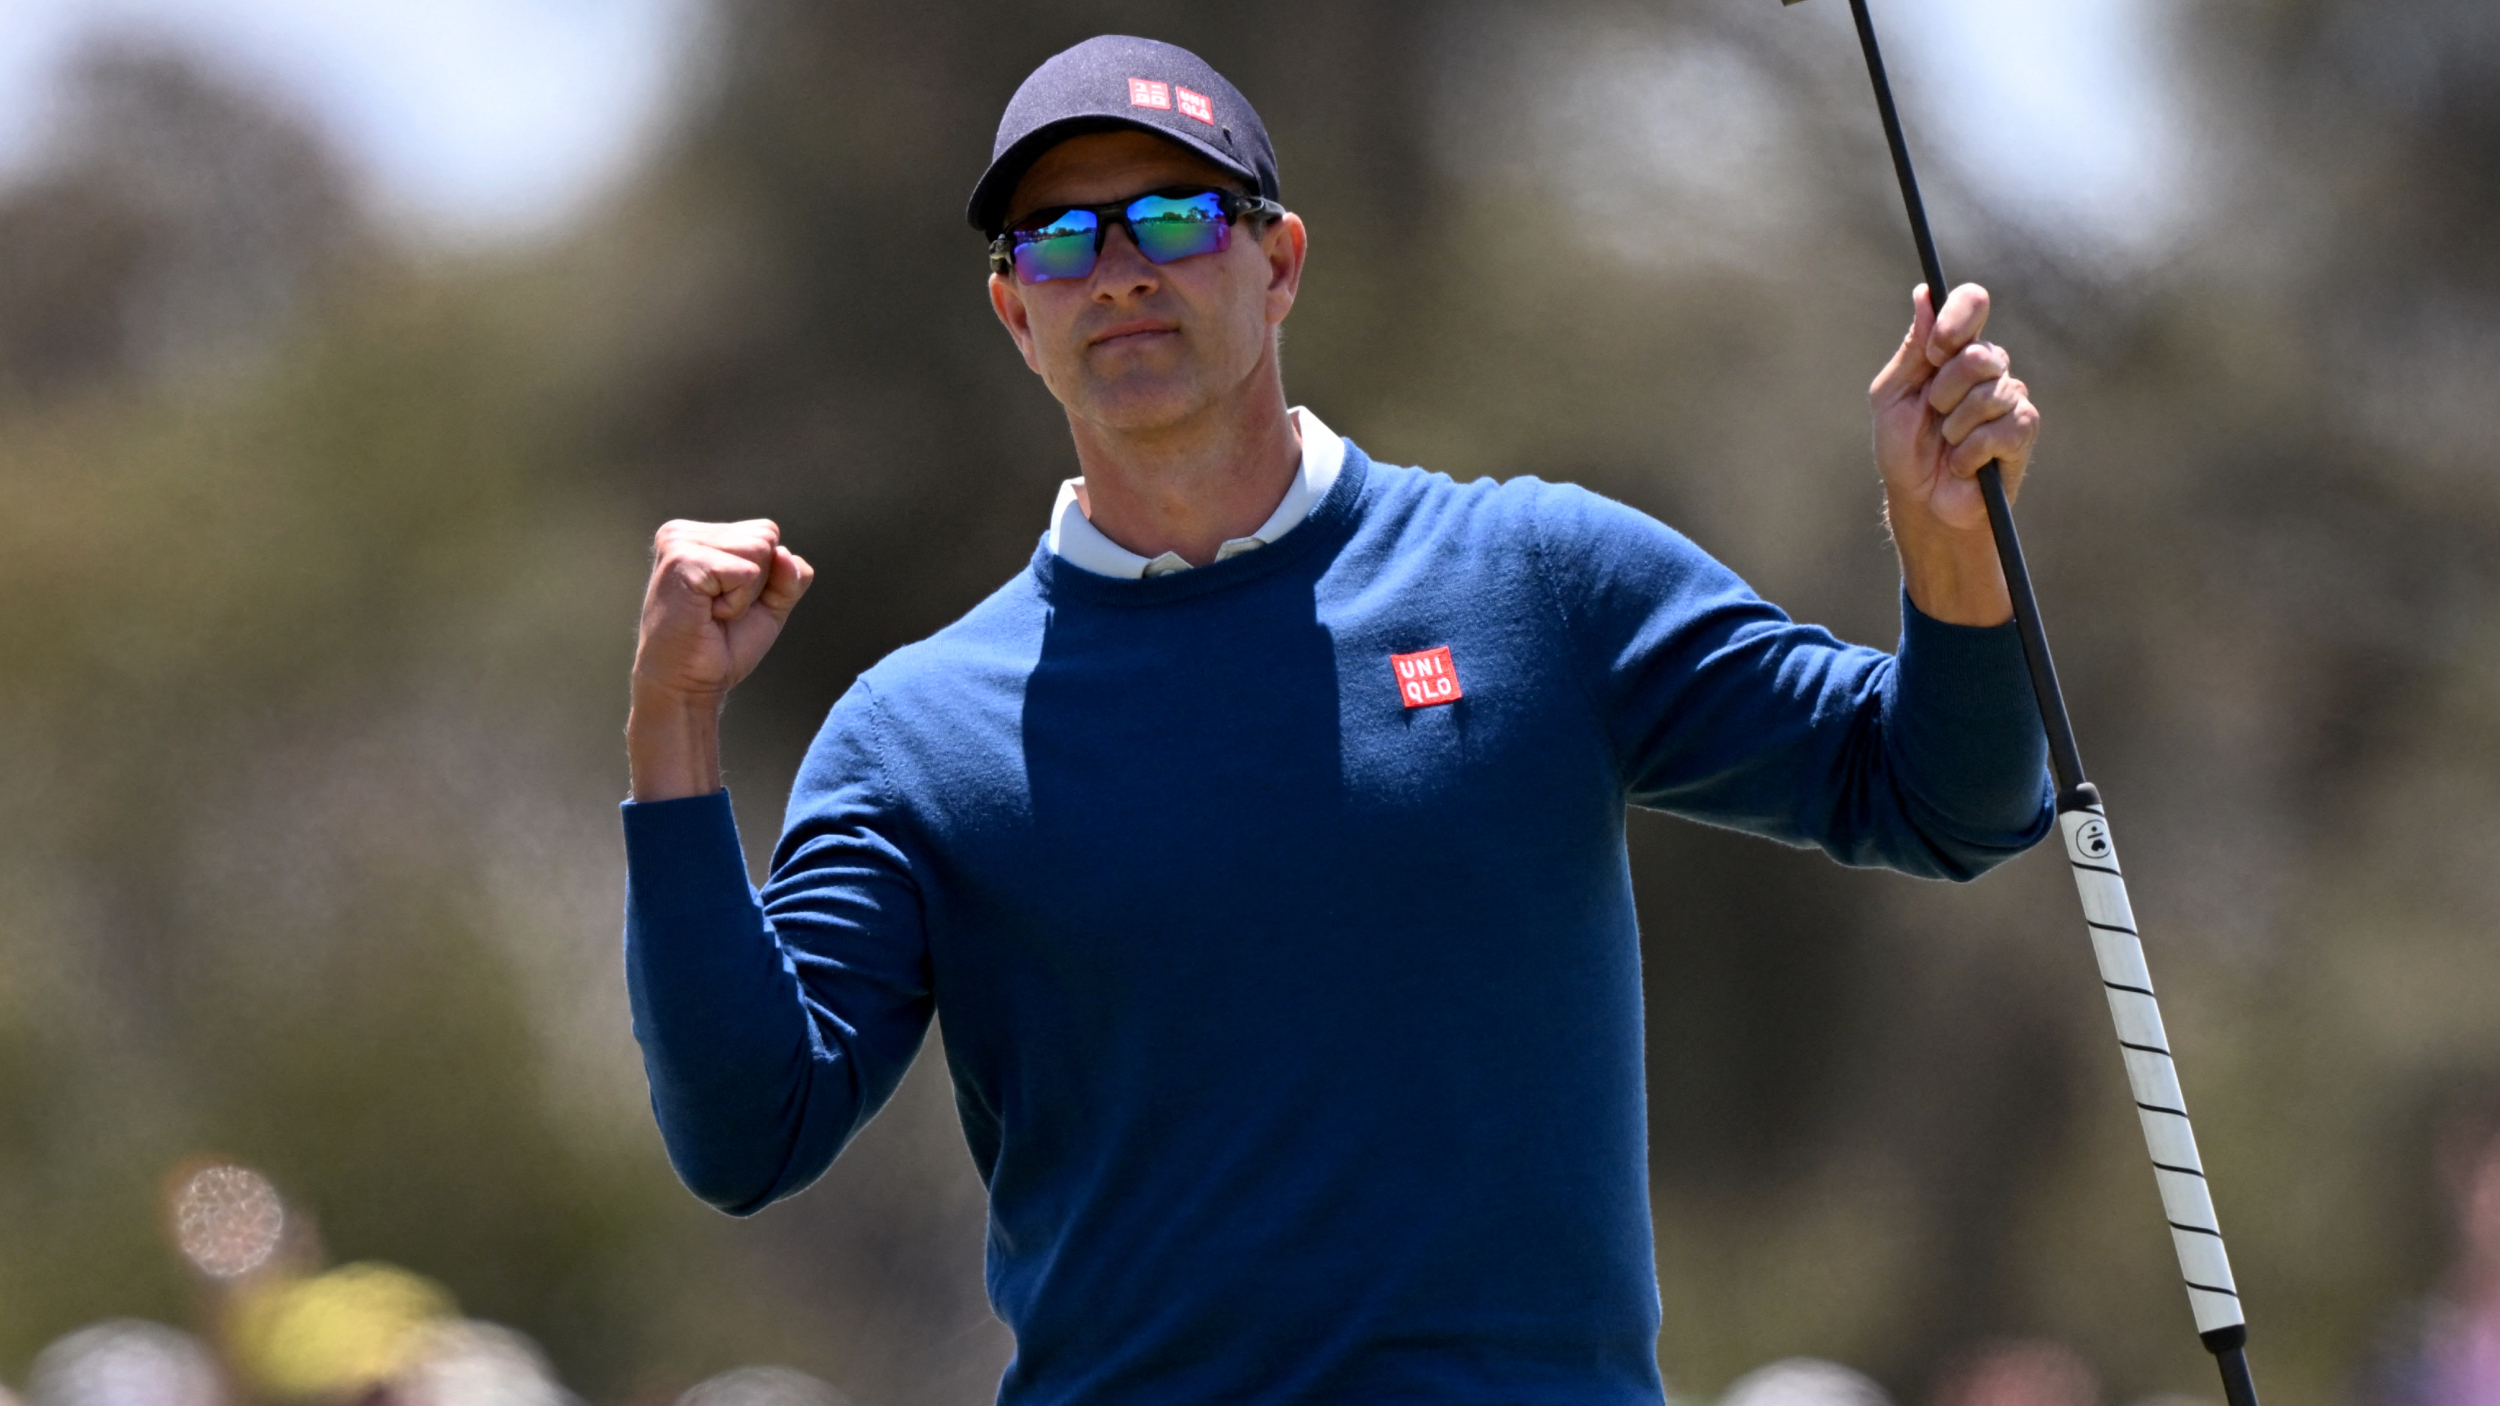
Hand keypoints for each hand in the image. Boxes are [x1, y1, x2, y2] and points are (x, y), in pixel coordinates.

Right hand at [627, 519, 813, 799]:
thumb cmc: (721, 645)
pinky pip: (747, 572)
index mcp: (698, 535)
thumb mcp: (768, 604)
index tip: (727, 602)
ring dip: (745, 594)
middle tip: (719, 610)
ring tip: (711, 612)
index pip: (765, 531)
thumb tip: (784, 553)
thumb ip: (789, 575)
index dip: (765, 576)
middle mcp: (682, 532)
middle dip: (757, 583)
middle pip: (765, 536)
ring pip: (759, 550)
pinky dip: (737, 603)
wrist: (688, 685)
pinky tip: (707, 615)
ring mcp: (679, 543)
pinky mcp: (682, 561)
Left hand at [1868, 283, 2040, 624]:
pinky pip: (2000, 429)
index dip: (1959, 317)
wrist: (1921, 503)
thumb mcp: (1893, 396)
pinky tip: (1964, 464)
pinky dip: (1970, 452)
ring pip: (1988, 395)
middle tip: (1932, 414)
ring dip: (1954, 428)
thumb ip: (1912, 348)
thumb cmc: (1904, 449)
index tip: (1937, 348)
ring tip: (1948, 444)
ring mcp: (2009, 397)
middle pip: (1977, 355)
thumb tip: (1924, 294)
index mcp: (1954, 350)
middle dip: (1943, 392)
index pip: (1972, 303)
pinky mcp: (2023, 431)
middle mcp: (1988, 367)